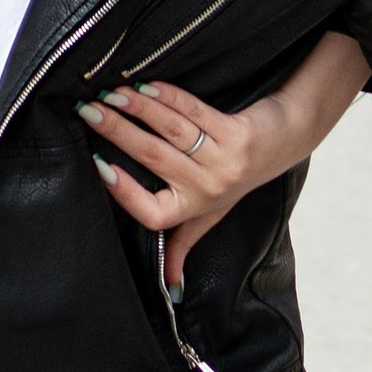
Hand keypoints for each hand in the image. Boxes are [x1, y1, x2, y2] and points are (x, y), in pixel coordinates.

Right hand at [78, 31, 370, 282]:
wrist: (283, 143)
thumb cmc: (235, 179)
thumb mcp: (209, 215)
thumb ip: (182, 242)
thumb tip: (169, 286)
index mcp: (193, 209)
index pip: (152, 212)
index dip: (124, 191)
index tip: (98, 165)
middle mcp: (208, 188)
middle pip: (153, 158)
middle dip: (117, 133)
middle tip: (88, 112)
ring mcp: (224, 160)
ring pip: (172, 131)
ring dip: (137, 109)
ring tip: (110, 94)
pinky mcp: (237, 133)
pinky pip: (195, 111)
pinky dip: (167, 97)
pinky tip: (145, 86)